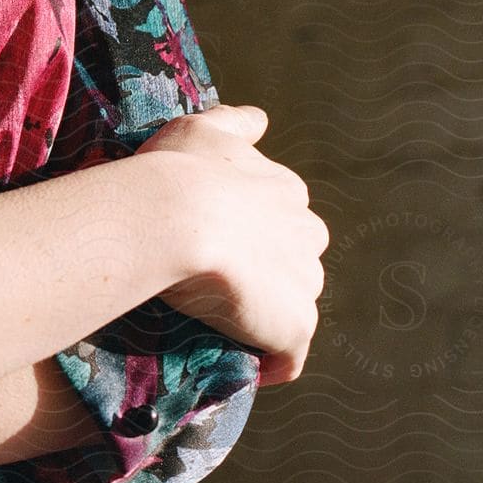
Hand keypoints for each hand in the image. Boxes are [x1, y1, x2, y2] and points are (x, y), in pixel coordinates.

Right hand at [134, 103, 329, 387]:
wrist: (175, 217)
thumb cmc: (178, 169)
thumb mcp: (199, 128)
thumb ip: (234, 123)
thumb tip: (261, 119)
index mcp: (286, 189)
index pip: (279, 213)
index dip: (248, 228)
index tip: (215, 239)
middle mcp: (307, 232)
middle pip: (294, 259)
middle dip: (266, 271)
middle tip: (214, 281)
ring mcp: (305, 281)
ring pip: (292, 304)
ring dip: (265, 314)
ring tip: (220, 323)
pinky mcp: (296, 325)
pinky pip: (289, 355)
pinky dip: (271, 362)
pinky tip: (243, 364)